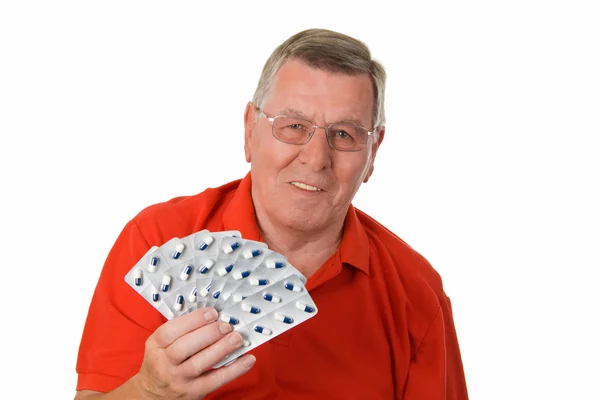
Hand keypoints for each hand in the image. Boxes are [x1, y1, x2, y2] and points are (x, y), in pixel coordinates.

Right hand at [135, 307, 254, 399]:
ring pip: (199, 364)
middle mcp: (164, 364)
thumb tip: (213, 315)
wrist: (153, 395)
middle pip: (185, 347)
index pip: (170, 331)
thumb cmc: (162, 362)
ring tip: (237, 338)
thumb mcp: (161, 345)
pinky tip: (248, 359)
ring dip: (221, 349)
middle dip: (209, 333)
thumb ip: (181, 331)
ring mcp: (178, 379)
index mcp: (155, 346)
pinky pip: (215, 381)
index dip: (193, 321)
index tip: (212, 313)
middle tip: (226, 325)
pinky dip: (234, 370)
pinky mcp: (193, 392)